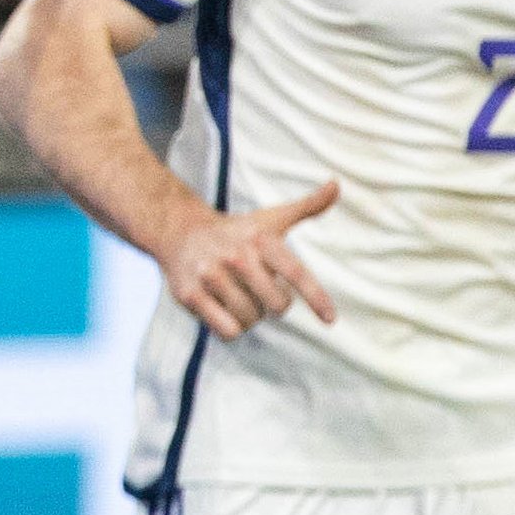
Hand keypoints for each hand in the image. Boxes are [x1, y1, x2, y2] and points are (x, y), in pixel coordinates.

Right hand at [159, 181, 338, 339]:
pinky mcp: (190, 294)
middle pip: (276, 305)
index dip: (315, 297)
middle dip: (274, 305)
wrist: (178, 230)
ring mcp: (210, 275)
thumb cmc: (234, 231)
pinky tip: (223, 310)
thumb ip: (307, 206)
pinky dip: (231, 327)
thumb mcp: (270, 218)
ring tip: (237, 296)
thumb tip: (336, 185)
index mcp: (259, 239)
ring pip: (250, 319)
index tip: (330, 319)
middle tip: (259, 291)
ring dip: (250, 316)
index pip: (295, 272)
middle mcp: (235, 256)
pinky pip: (226, 329)